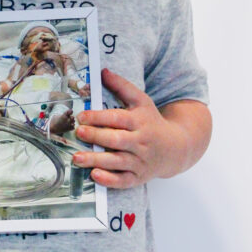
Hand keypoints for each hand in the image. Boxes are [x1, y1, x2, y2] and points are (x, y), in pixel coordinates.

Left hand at [72, 68, 196, 188]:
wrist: (175, 148)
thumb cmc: (152, 122)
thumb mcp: (141, 101)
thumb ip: (122, 86)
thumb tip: (103, 71)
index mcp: (139, 122)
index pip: (118, 119)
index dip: (99, 117)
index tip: (82, 116)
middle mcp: (140, 142)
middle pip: (117, 140)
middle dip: (97, 136)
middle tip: (79, 133)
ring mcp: (140, 161)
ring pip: (117, 162)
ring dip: (96, 160)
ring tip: (77, 158)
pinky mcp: (138, 177)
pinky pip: (124, 181)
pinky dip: (110, 180)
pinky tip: (95, 175)